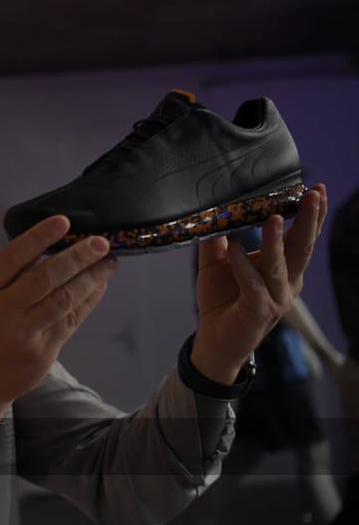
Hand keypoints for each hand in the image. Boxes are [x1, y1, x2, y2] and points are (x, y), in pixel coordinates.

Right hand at [0, 216, 117, 418]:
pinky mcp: (43, 352)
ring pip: (64, 300)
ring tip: (109, 263)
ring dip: (91, 279)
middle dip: (77, 258)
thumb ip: (11, 277)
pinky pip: (71, 321)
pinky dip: (88, 302)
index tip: (64, 222)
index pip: (13, 257)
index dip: (39, 237)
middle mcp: (4, 310)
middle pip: (45, 278)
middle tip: (101, 243)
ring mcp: (25, 333)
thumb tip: (52, 247)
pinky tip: (99, 287)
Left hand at [192, 184, 327, 383]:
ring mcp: (275, 298)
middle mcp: (286, 282)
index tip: (315, 189)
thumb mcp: (216, 263)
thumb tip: (213, 210)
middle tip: (312, 195)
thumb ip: (216, 238)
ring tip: (273, 217)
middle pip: (302, 247)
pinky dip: (243, 265)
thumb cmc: (221, 299)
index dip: (311, 215)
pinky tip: (236, 248)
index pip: (301, 237)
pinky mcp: (259, 312)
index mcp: (283, 268)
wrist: (213, 339)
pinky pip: (253, 285)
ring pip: (280, 265)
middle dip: (308, 220)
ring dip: (276, 241)